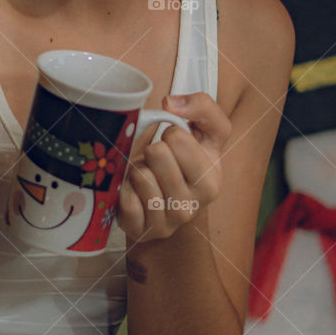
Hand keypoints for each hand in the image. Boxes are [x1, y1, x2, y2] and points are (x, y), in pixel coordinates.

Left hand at [117, 92, 231, 243]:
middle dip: (152, 150)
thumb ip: (202, 107)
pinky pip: (127, 201)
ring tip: (145, 174)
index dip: (171, 134)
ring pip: (141, 177)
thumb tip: (171, 103)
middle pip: (157, 154)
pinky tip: (132, 190)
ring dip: (137, 169)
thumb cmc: (182, 163)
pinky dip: (124, 189)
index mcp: (212, 180)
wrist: (164, 204)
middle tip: (156, 160)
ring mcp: (167, 222)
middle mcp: (193, 206)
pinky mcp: (143, 231)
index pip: (179, 138)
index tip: (175, 144)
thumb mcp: (203, 132)